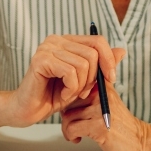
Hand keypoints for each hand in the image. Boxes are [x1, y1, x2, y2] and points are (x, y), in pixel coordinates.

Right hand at [0, 35, 124, 133]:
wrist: (29, 110)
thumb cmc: (54, 95)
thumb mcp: (84, 81)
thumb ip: (101, 65)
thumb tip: (122, 51)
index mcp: (66, 41)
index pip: (98, 41)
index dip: (109, 60)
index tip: (111, 79)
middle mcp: (55, 40)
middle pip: (93, 54)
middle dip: (92, 78)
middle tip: (81, 92)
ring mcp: (46, 48)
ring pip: (83, 65)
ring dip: (80, 86)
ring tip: (69, 95)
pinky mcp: (40, 60)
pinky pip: (71, 73)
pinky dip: (71, 89)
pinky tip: (62, 96)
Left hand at [61, 79, 150, 150]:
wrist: (141, 144)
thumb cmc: (121, 126)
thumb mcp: (108, 103)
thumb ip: (91, 95)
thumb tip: (65, 94)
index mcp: (103, 88)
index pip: (75, 86)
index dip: (68, 100)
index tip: (72, 111)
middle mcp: (102, 96)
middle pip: (68, 100)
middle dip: (66, 115)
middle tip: (73, 125)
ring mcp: (100, 111)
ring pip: (67, 115)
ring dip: (67, 128)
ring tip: (76, 134)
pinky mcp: (99, 127)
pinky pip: (71, 128)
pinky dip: (71, 136)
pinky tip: (78, 139)